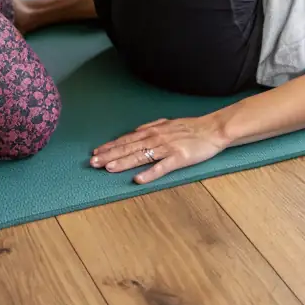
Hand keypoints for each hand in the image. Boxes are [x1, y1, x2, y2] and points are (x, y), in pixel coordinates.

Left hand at [90, 116, 228, 183]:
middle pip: (128, 148)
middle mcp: (156, 138)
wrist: (212, 129)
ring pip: (140, 156)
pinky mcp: (178, 158)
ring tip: (108, 169)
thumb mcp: (167, 123)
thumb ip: (150, 128)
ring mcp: (167, 148)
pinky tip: (138, 180)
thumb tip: (134, 132)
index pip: (126, 140)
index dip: (110, 146)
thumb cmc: (190, 127)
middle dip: (109, 155)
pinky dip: (149, 173)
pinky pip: (161, 167)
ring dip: (123, 163)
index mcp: (152, 131)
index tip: (96, 152)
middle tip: (93, 162)